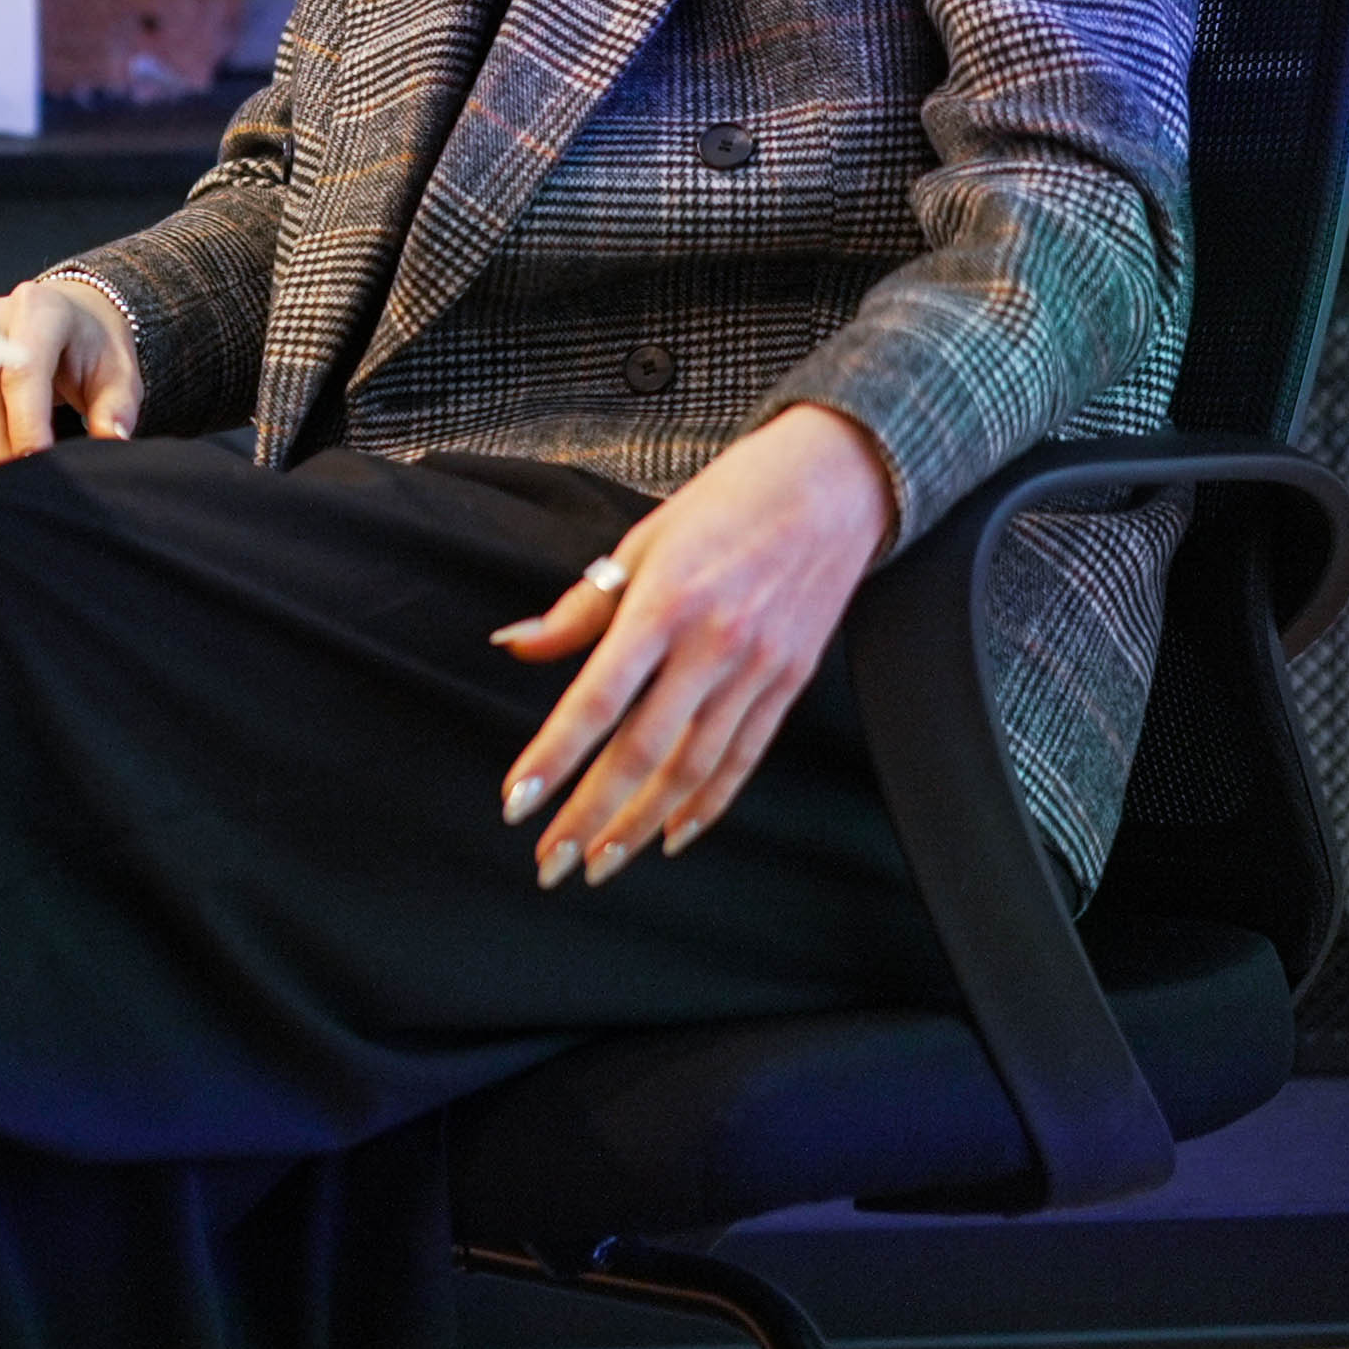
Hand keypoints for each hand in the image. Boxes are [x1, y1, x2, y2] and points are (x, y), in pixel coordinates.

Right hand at [0, 277, 139, 474]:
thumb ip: (116, 408)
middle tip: (25, 484)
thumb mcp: (119, 372)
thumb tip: (111, 441)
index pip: (21, 371)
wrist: (67, 323)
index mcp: (37, 311)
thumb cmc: (93, 350)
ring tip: (9, 484)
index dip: (27, 424)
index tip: (42, 462)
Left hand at [490, 403, 895, 883]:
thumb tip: (514, 645)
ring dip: (642, 825)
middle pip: (643, 752)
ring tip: (599, 863)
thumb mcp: (641, 541)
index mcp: (665, 604)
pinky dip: (706, 806)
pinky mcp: (790, 684)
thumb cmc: (727, 504)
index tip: (516, 802)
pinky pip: (742, 760)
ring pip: (693, 769)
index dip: (554, 756)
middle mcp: (713, 645)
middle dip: (591, 816)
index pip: (598, 699)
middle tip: (549, 863)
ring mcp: (758, 670)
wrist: (834, 485)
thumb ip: (580, 607)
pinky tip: (670, 836)